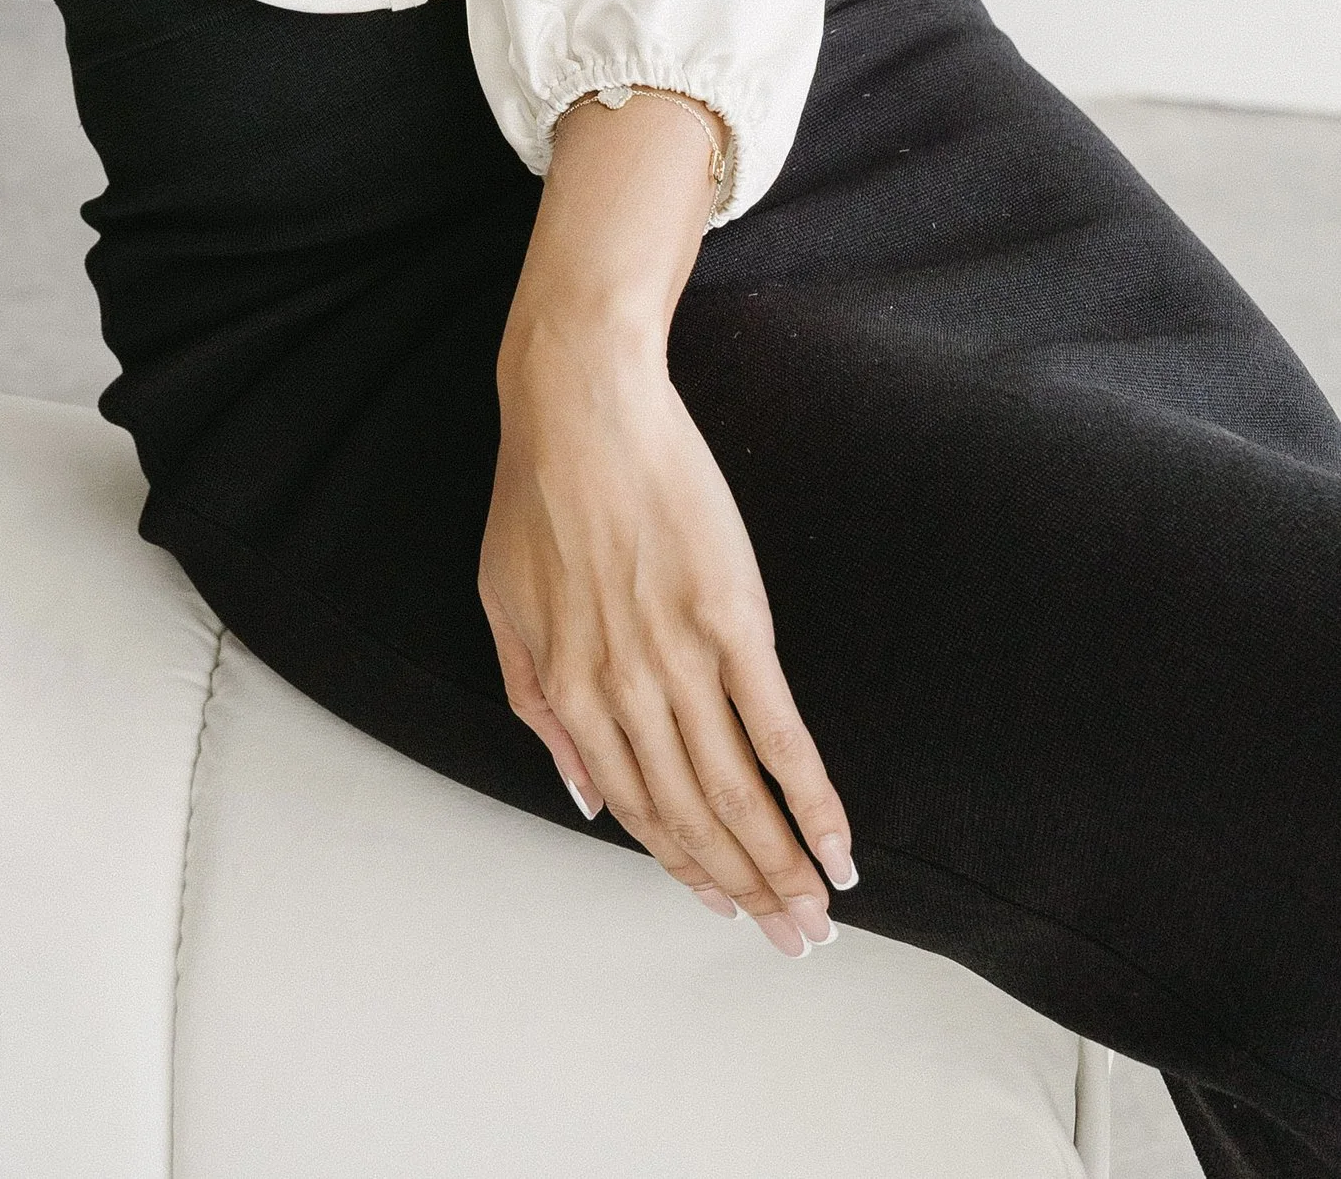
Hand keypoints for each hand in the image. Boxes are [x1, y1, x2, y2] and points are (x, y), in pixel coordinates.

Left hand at [483, 319, 852, 957]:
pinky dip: (812, 797)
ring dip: (783, 864)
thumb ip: (535, 705)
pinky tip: (839, 841)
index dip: (684, 868)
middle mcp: (623, 691)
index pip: (635, 810)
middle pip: (694, 817)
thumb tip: (582, 797)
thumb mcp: (502, 603)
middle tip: (792, 941)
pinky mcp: (733, 622)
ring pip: (738, 793)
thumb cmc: (537, 491)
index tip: (724, 908)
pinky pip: (779, 730)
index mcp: (566, 689)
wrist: (581, 401)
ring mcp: (681, 660)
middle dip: (746, 890)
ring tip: (820, 914)